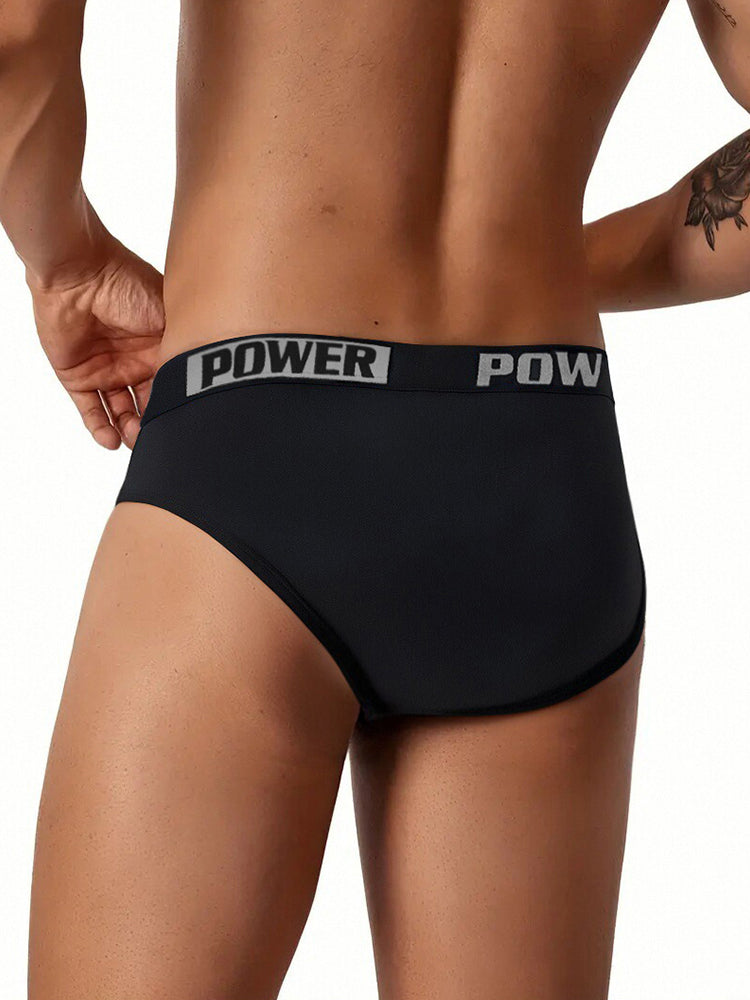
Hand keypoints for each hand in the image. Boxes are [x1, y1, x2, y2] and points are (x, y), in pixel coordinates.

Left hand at [27, 229, 164, 449]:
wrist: (79, 271)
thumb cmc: (128, 283)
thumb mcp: (169, 319)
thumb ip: (184, 351)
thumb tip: (202, 385)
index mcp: (159, 348)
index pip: (172, 386)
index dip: (177, 405)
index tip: (184, 423)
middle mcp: (135, 362)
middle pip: (148, 405)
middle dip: (154, 425)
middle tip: (159, 438)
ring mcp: (106, 370)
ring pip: (121, 412)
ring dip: (128, 430)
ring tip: (135, 440)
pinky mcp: (77, 375)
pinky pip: (90, 409)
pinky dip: (99, 427)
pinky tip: (110, 440)